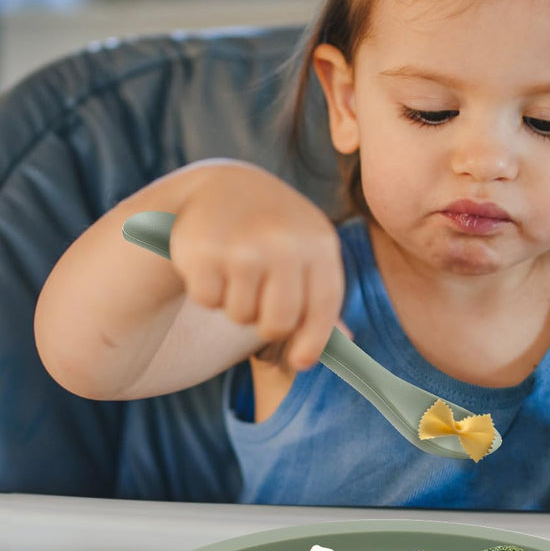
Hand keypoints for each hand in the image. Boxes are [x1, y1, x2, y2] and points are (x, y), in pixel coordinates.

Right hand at [168, 163, 343, 369]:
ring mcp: (243, 246)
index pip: (323, 307)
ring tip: (237, 275)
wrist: (225, 188)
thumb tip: (346, 343)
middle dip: (268, 327)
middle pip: (279, 322)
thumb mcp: (308, 254)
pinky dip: (208, 293)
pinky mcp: (203, 250)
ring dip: (236, 306)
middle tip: (260, 305)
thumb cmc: (275, 234)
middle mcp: (284, 242)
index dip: (314, 342)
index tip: (301, 362)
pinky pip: (209, 300)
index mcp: (320, 242)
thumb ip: (323, 299)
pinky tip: (214, 265)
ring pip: (241, 315)